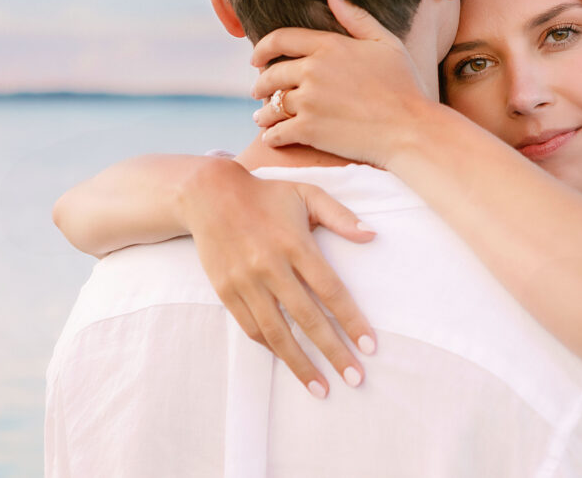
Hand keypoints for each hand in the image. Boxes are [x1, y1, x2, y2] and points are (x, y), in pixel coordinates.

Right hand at [182, 157, 377, 397]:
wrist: (209, 195)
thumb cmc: (266, 195)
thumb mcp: (307, 193)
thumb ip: (340, 216)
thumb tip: (372, 237)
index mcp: (295, 244)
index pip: (330, 290)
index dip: (351, 320)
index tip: (369, 346)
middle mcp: (271, 266)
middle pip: (308, 318)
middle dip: (333, 351)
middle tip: (355, 378)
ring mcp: (246, 282)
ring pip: (277, 332)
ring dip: (301, 363)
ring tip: (321, 387)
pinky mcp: (226, 291)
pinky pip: (251, 328)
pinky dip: (271, 347)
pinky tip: (289, 361)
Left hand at [250, 0, 431, 167]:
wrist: (410, 129)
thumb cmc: (404, 86)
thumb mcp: (386, 44)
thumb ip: (356, 18)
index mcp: (329, 45)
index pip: (281, 39)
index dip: (263, 48)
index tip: (256, 58)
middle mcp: (313, 70)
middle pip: (271, 74)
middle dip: (261, 84)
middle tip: (258, 91)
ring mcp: (309, 101)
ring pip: (272, 106)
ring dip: (264, 113)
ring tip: (262, 118)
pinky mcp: (309, 130)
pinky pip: (277, 132)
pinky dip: (272, 136)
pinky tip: (273, 138)